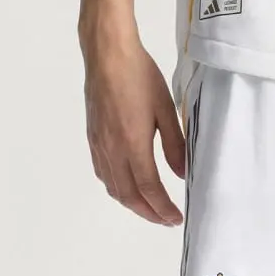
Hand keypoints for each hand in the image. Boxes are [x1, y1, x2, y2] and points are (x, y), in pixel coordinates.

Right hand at [82, 22, 186, 224]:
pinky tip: (126, 184)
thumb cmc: (139, 76)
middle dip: (148, 213)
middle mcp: (112, 151)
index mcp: (133, 144)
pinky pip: (103, 173)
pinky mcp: (93, 137)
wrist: (107, 55)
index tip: (176, 218)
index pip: (149, 189)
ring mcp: (99, 145)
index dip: (163, 208)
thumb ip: (175, 144)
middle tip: (165, 219)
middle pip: (129, 195)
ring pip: (113, 187)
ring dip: (132, 203)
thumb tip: (181, 173)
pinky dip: (116, 187)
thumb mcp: (166, 108)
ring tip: (149, 207)